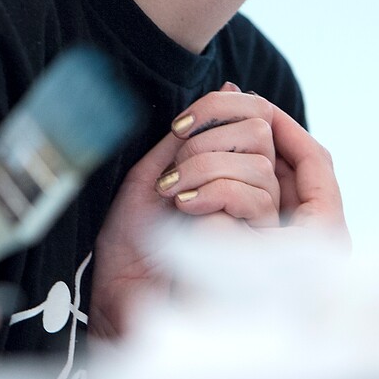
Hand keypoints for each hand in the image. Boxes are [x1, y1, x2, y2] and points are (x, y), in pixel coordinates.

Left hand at [89, 84, 345, 340]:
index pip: (253, 116)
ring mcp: (257, 220)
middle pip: (261, 132)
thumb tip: (229, 85)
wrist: (118, 293)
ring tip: (173, 191)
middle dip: (210, 138)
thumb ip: (190, 134)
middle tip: (173, 168)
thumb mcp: (156, 168)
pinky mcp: (257, 248)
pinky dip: (215, 192)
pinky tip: (185, 207)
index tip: (178, 128)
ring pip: (259, 164)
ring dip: (205, 167)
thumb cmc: (132, 237)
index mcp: (228, 168)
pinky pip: (254, 197)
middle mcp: (251, 191)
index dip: (220, 108)